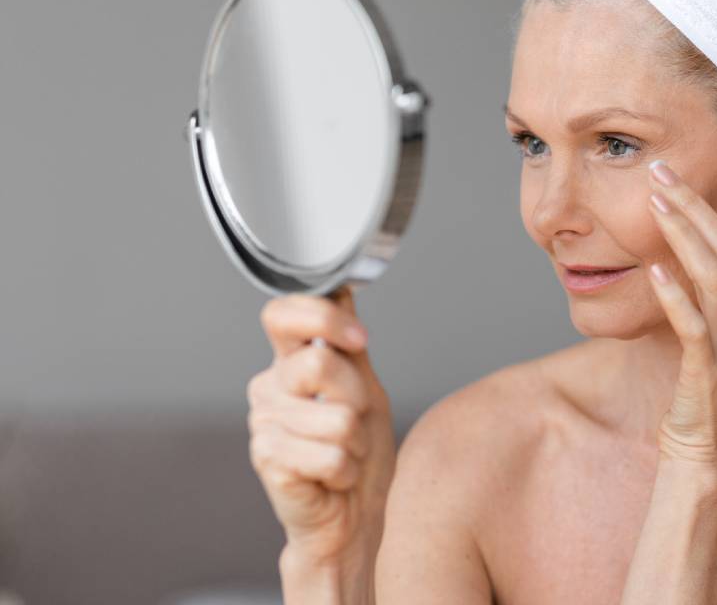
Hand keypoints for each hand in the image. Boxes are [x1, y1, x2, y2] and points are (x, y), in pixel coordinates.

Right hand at [247, 285, 396, 568]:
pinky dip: (346, 469)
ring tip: (343, 454)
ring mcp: (264, 424)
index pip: (283, 315)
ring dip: (356, 442)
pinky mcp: (268, 460)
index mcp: (289, 363)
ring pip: (336, 417)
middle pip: (321, 363)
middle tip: (354, 422)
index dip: (323, 320)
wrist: (353, 514)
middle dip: (357, 398)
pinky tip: (332, 477)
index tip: (359, 340)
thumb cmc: (358, 452)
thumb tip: (341, 289)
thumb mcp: (365, 386)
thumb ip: (350, 342)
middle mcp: (269, 387)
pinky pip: (331, 455)